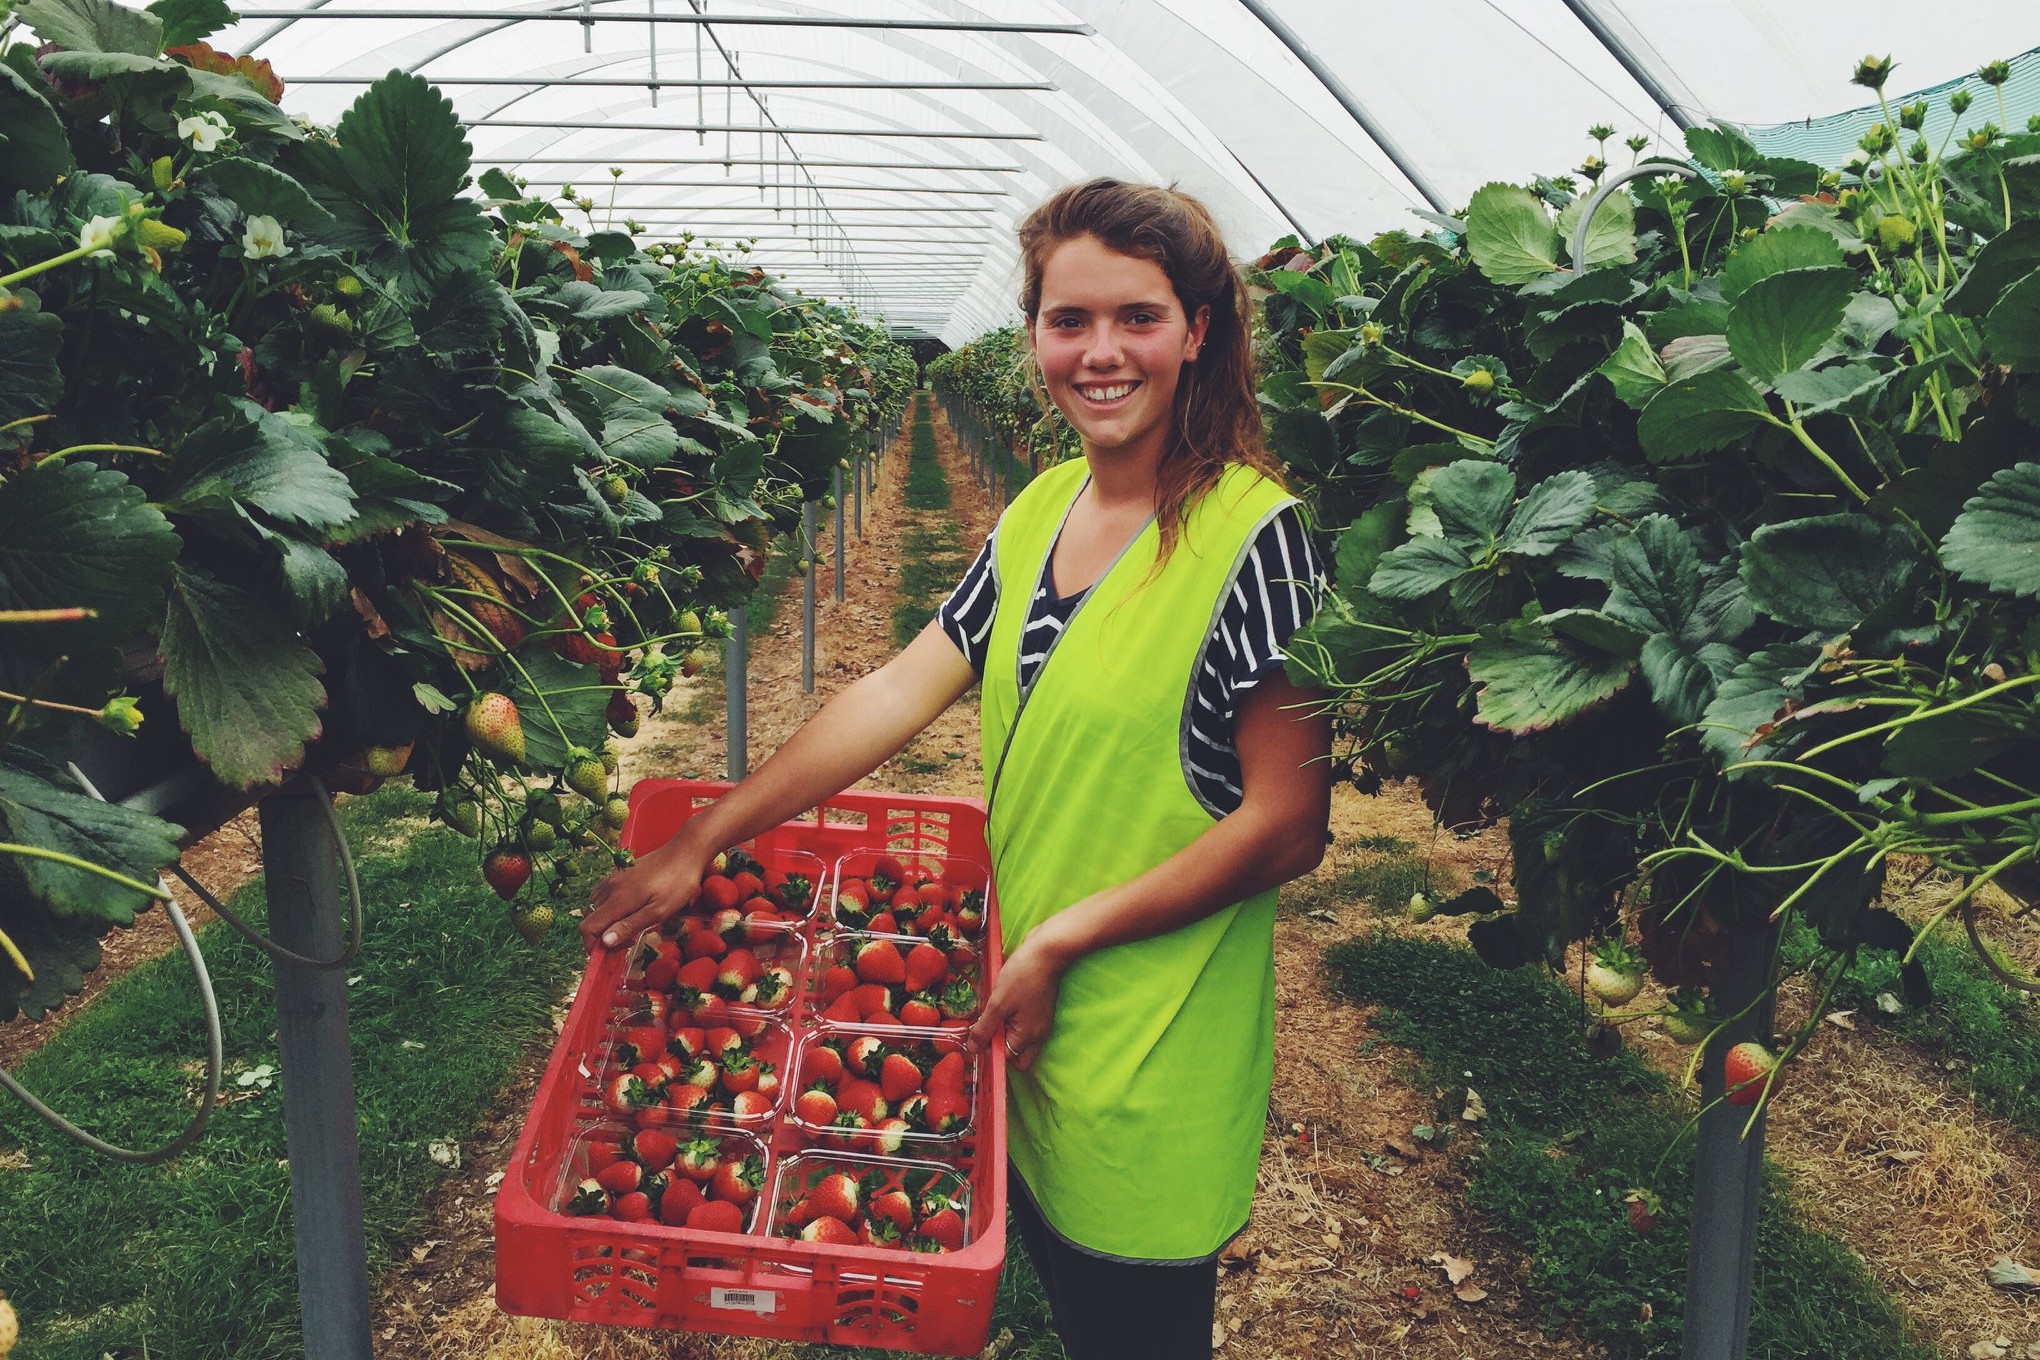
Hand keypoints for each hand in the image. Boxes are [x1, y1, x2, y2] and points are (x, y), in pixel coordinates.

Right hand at [580, 834, 709, 949]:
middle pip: (590, 920)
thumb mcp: (659, 911)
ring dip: (606, 923)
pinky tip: (631, 911)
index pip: (587, 928)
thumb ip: (630, 926)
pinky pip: (603, 897)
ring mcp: (613, 879)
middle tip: (629, 941)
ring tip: (632, 927)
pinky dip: (610, 910)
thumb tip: (604, 942)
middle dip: (603, 937)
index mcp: (617, 900)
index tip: (613, 954)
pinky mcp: (619, 874)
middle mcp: (609, 888)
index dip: (594, 946)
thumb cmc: (678, 883)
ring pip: (595, 908)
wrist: (686, 851)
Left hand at [969, 918, 1078, 1071]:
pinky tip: (1004, 1005)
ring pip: (1021, 1041)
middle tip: (986, 1028)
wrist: (1046, 951)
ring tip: (994, 1014)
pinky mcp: (1041, 1011)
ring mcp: (1042, 1023)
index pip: (1005, 1058)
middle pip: (1018, 1056)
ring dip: (1006, 1033)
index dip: (988, 1049)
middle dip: (1000, 1047)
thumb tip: (973, 1049)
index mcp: (1028, 1037)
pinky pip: (1025, 1026)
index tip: (976, 1034)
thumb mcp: (998, 1003)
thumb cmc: (1022, 976)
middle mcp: (1038, 1035)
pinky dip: (1013, 1022)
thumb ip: (984, 1029)